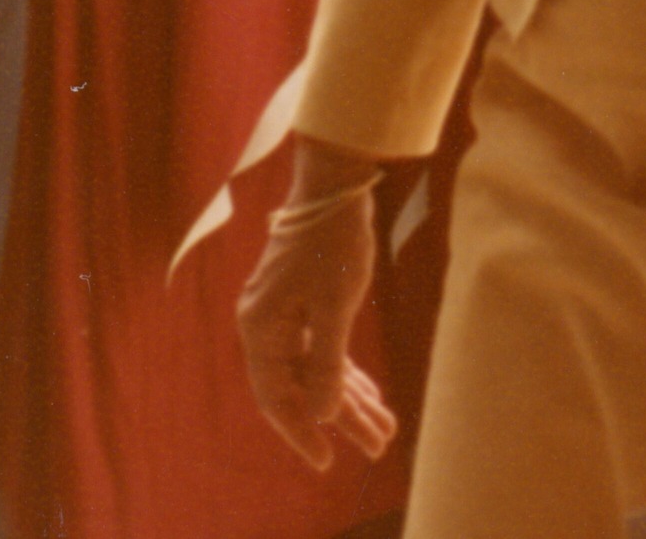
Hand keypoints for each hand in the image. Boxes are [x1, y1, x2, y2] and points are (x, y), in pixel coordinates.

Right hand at [236, 138, 397, 469]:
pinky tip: (372, 395)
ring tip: (385, 431)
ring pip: (316, 371)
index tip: (327, 462)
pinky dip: (348, 372)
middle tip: (379, 448)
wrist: (335, 184)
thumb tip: (323, 413)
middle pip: (301, 388)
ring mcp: (284, 317)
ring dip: (351, 400)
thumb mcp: (335, 304)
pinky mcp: (304, 305)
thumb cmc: (333, 239)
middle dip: (342, 421)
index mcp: (260, 330)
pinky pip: (323, 351)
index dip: (302, 433)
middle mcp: (265, 328)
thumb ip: (325, 361)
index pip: (277, 397)